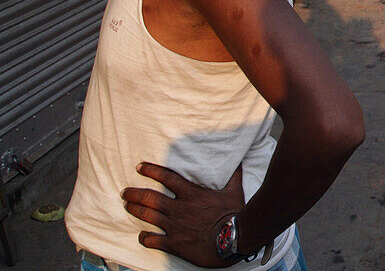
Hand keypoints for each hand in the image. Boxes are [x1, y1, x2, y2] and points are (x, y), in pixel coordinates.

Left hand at [122, 163, 245, 267]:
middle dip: (134, 194)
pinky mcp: (173, 243)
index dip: (151, 171)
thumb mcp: (234, 192)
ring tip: (127, 206)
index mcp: (191, 194)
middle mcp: (179, 208)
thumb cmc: (233, 215)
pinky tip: (142, 235)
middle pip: (150, 198)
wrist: (231, 239)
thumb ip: (233, 176)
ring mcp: (174, 226)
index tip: (139, 167)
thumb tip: (238, 161)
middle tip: (125, 192)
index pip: (166, 178)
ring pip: (147, 216)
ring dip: (134, 210)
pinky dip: (144, 237)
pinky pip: (153, 240)